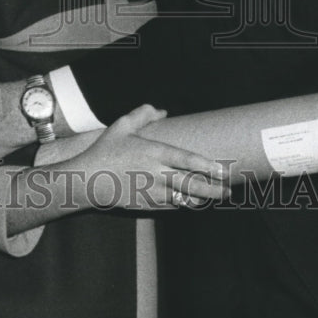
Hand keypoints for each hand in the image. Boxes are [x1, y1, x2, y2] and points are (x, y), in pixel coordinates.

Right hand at [67, 105, 230, 209]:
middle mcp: (156, 174)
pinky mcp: (147, 205)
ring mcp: (152, 192)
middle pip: (192, 184)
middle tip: (228, 190)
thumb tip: (161, 110)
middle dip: (213, 189)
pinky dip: (184, 203)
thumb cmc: (105, 151)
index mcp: (153, 152)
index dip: (208, 166)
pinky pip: (172, 206)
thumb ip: (142, 115)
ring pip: (185, 198)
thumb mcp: (121, 127)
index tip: (224, 170)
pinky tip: (192, 200)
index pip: (187, 160)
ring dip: (202, 198)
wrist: (88, 181)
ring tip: (215, 195)